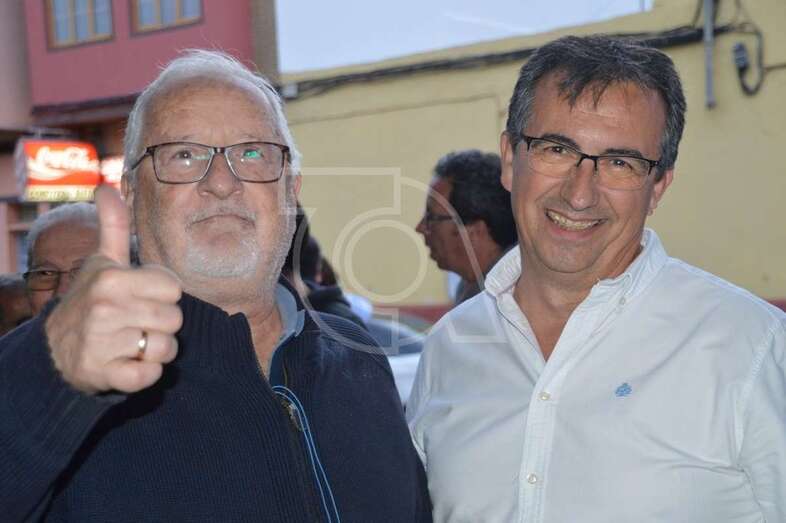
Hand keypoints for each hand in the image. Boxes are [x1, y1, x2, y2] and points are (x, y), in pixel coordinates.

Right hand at [45, 186, 182, 393]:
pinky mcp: (104, 374)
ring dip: (156, 350)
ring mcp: (103, 343)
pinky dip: (145, 374)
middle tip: (137, 323)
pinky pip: (150, 376)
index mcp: (112, 279)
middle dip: (162, 324)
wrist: (55, 351)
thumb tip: (105, 187)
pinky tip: (128, 364)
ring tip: (133, 343)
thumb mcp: (101, 262)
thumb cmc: (90, 301)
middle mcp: (106, 308)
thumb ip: (112, 227)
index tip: (142, 297)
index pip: (174, 288)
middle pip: (175, 319)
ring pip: (167, 348)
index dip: (163, 295)